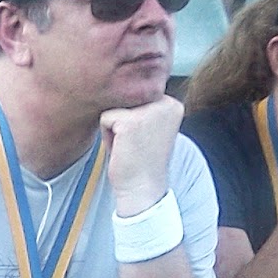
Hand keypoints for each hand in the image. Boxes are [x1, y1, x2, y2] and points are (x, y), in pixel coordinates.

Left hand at [100, 96, 182, 215]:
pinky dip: (107, 136)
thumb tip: (120, 88)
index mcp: (173, 104)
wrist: (142, 189)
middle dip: (122, 123)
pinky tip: (121, 149)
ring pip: (114, 108)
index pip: (138, 97)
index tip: (142, 141)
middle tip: (134, 145)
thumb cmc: (141, 162)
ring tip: (128, 146)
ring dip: (114, 129)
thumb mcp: (149, 127)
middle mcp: (166, 103)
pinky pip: (105, 118)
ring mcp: (149, 111)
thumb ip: (143, 109)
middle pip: (125, 100)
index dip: (132, 120)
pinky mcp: (130, 121)